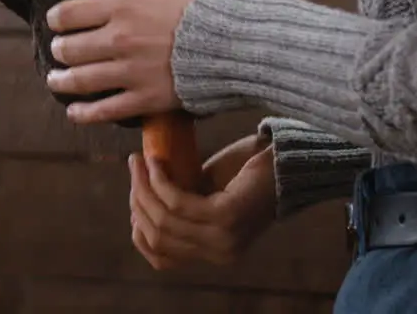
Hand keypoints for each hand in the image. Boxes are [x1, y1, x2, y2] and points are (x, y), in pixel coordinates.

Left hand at [45, 0, 209, 123]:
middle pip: (68, 48)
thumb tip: (120, 4)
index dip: (57, 19)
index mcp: (121, 6)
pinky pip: (104, 111)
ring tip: (56, 80)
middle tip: (60, 52)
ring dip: (61, 81)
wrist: (236, 42)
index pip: (68, 14)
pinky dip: (84, 113)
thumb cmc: (206, 7)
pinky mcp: (145, 99)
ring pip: (79, 80)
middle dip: (60, 50)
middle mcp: (118, 39)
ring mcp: (129, 72)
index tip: (57, 23)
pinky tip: (74, 112)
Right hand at [129, 133, 276, 269]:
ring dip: (144, 186)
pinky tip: (156, 162)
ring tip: (139, 161)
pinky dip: (160, 180)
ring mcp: (224, 238)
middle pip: (158, 235)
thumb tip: (139, 204)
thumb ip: (181, 207)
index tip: (134, 198)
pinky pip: (178, 202)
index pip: (162, 258)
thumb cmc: (243, 173)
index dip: (139, 230)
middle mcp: (220, 253)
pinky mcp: (226, 217)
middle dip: (138, 200)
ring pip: (164, 218)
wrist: (282, 158)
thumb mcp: (206, 195)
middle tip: (134, 168)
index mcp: (215, 253)